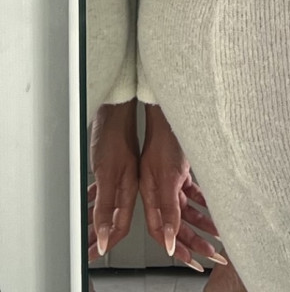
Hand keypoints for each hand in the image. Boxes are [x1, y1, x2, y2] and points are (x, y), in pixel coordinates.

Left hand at [87, 100, 139, 260]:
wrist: (116, 111)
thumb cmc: (112, 136)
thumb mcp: (107, 174)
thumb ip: (106, 206)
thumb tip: (103, 235)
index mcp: (131, 189)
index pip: (120, 226)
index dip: (107, 242)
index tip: (94, 253)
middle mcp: (130, 185)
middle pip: (116, 219)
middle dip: (101, 237)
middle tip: (87, 247)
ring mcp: (125, 176)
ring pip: (111, 207)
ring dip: (97, 222)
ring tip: (84, 232)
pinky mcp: (118, 167)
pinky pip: (107, 192)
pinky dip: (97, 202)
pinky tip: (90, 202)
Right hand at [139, 104, 228, 271]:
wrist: (171, 115)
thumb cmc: (166, 139)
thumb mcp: (168, 178)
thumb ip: (168, 210)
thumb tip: (169, 240)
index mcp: (150, 196)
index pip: (162, 232)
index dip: (176, 249)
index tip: (192, 261)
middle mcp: (158, 193)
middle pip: (177, 225)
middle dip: (195, 242)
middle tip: (212, 256)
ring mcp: (169, 184)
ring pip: (188, 212)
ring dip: (204, 225)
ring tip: (219, 237)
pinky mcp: (180, 175)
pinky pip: (194, 196)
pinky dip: (205, 205)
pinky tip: (216, 212)